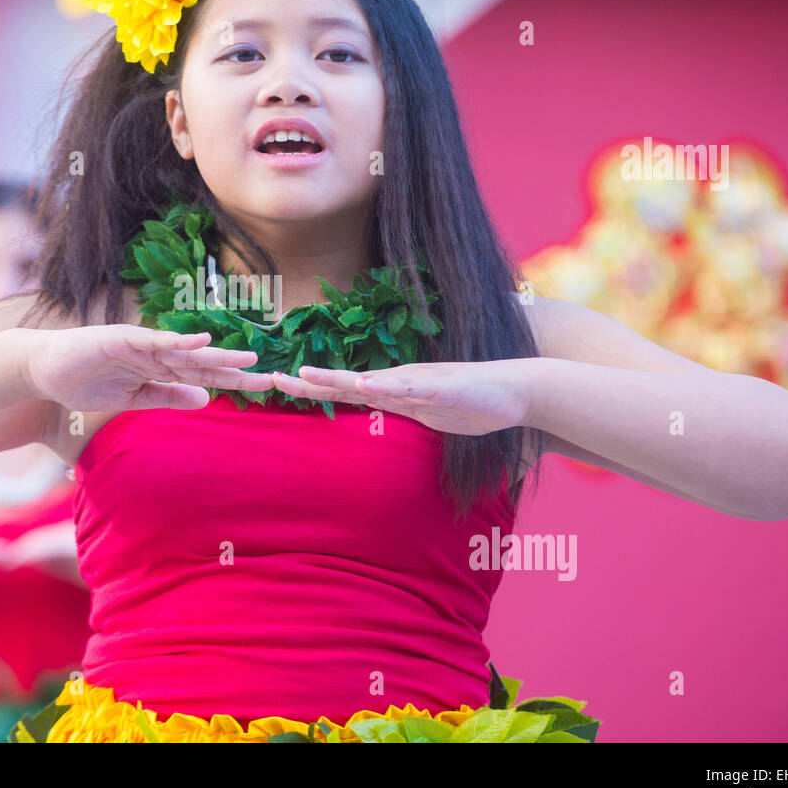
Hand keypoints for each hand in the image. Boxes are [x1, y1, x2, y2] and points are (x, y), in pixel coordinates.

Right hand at [24, 325, 274, 411]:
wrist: (42, 369)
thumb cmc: (85, 382)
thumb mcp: (133, 398)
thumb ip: (167, 396)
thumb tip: (206, 399)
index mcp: (158, 370)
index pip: (202, 377)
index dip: (231, 382)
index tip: (262, 387)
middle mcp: (155, 354)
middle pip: (201, 364)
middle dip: (234, 370)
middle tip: (269, 376)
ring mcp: (139, 345)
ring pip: (183, 352)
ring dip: (214, 355)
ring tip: (246, 357)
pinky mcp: (120, 339)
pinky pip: (152, 341)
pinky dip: (175, 341)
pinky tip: (200, 341)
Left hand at [268, 360, 533, 435]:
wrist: (514, 393)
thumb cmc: (470, 402)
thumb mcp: (424, 413)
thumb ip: (397, 408)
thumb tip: (370, 407)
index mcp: (392, 389)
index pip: (343, 389)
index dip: (311, 388)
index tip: (278, 385)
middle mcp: (398, 382)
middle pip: (345, 382)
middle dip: (308, 381)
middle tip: (272, 378)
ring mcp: (418, 382)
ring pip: (370, 380)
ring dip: (338, 378)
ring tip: (307, 374)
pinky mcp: (441, 387)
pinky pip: (410, 387)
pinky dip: (386, 385)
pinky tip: (366, 384)